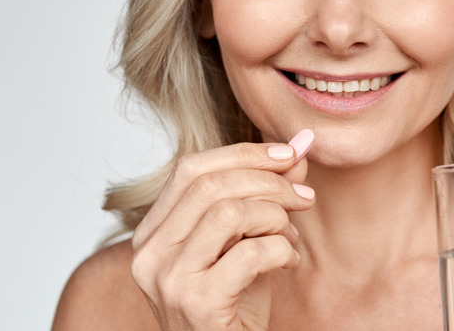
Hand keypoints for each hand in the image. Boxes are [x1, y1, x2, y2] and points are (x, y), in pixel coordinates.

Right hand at [130, 129, 314, 329]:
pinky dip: (282, 250)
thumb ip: (264, 195)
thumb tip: (298, 149)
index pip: (191, 168)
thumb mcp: (247, 240)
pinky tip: (290, 262)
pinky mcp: (197, 304)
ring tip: (292, 237)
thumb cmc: (233, 304)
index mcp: (153, 232)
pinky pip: (250, 254)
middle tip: (304, 197)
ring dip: (276, 217)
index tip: (288, 154)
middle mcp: (149, 253)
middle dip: (268, 182)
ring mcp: (169, 279)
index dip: (243, 154)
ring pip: (229, 213)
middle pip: (210, 185)